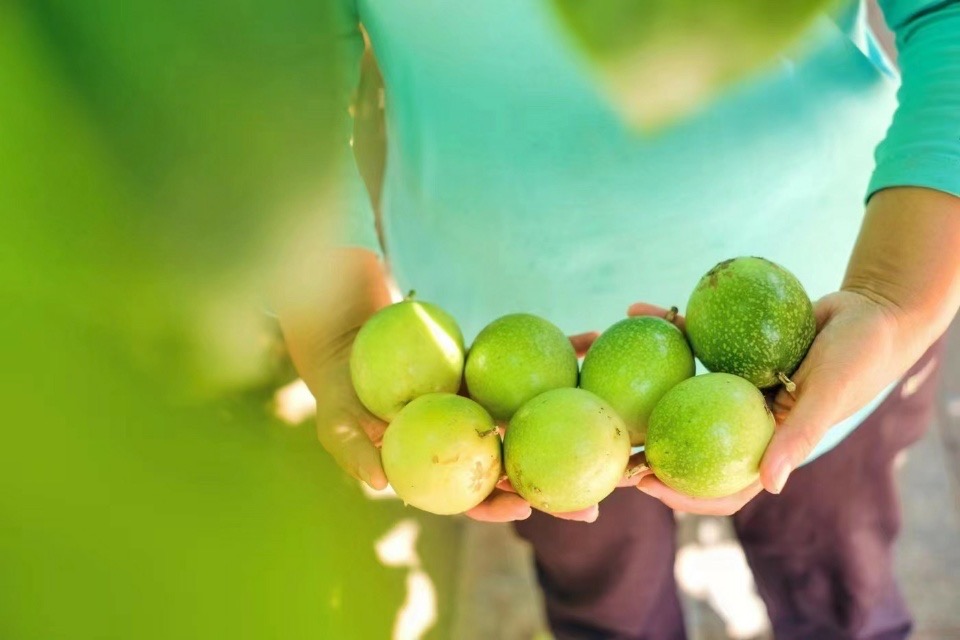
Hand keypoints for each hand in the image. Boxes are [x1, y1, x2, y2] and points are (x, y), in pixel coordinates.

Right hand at [316, 330, 629, 522]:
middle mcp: (467, 438)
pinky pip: (529, 365)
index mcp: (437, 464)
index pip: (472, 494)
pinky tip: (591, 341)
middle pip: (518, 465)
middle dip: (560, 480)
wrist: (346, 329)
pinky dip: (559, 352)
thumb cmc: (336, 382)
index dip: (500, 505)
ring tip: (618, 411)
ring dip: (576, 415)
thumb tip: (381, 483)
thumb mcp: (334, 417)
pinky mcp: (492, 369)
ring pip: (536, 416)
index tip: (527, 508)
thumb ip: (354, 450)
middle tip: (601, 489)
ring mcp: (483, 404)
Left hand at [625, 293, 906, 514]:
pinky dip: (667, 327)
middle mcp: (743, 422)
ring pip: (679, 392)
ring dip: (642, 385)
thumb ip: (799, 437)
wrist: (870, 309)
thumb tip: (770, 486)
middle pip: (688, 443)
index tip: (644, 485)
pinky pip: (690, 344)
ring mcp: (732, 388)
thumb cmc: (859, 356)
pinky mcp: (729, 354)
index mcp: (767, 446)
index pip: (720, 487)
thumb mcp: (830, 395)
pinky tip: (636, 309)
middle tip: (607, 438)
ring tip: (599, 375)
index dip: (682, 494)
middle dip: (646, 446)